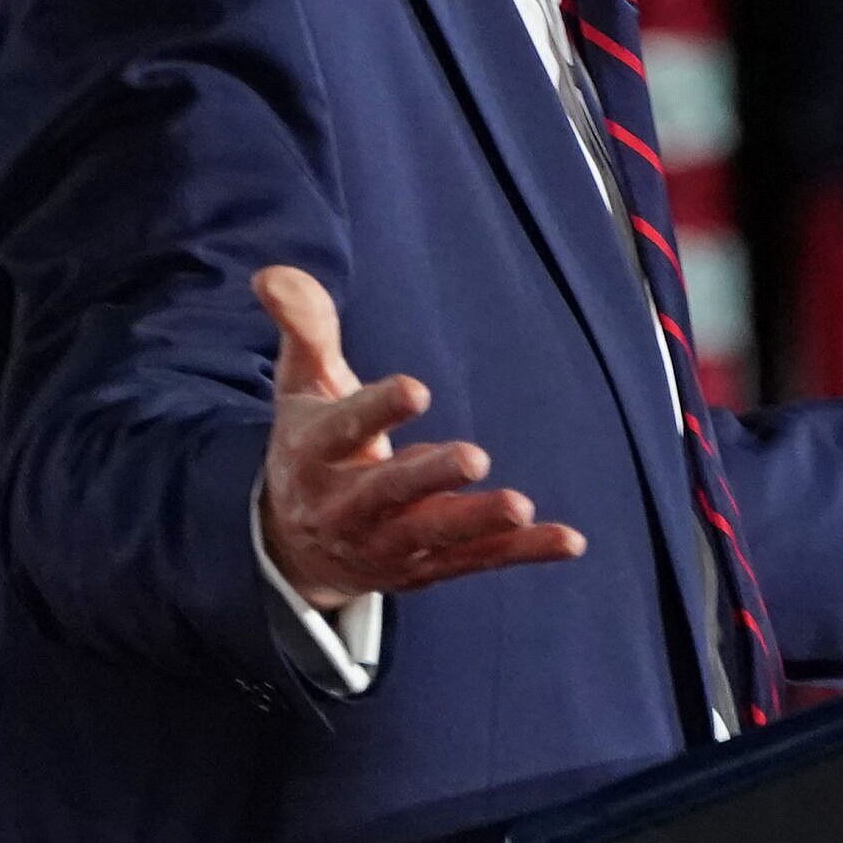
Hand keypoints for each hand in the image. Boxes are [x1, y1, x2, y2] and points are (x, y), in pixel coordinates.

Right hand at [253, 265, 584, 609]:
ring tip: (520, 506)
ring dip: (477, 523)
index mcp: (314, 454)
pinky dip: (520, 552)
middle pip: (388, 492)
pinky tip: (568, 540)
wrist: (293, 550)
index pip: (343, 429)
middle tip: (473, 456)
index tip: (415, 388)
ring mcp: (387, 543)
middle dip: (427, 476)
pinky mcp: (424, 568)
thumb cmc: (311, 446)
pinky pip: (476, 562)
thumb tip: (274, 274)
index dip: (377, 410)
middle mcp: (346, 506)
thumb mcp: (301, 384)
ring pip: (433, 534)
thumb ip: (305, 327)